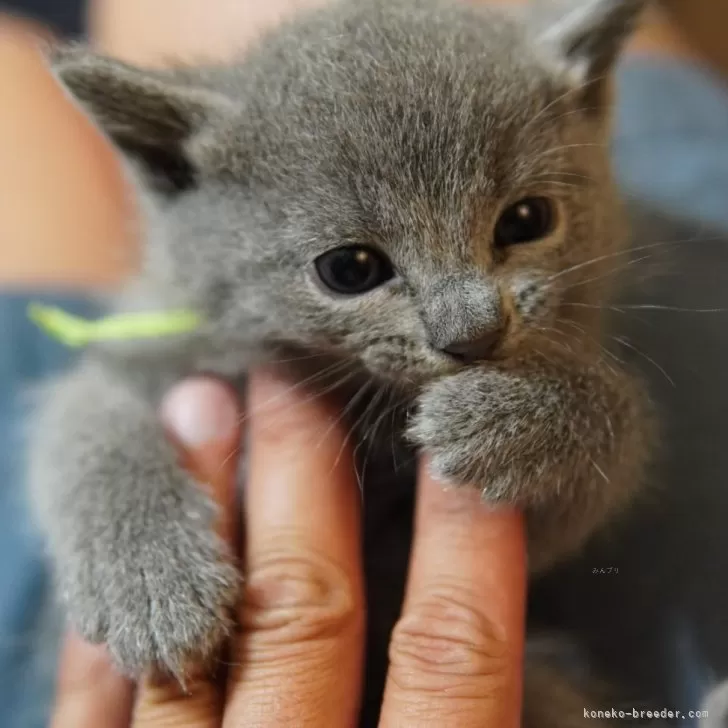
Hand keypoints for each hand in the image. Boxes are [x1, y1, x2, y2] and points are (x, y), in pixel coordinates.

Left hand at [50, 370, 525, 726]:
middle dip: (305, 476)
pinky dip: (108, 627)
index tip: (457, 432)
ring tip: (199, 401)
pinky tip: (122, 535)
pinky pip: (95, 717)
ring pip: (193, 642)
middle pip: (308, 611)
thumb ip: (496, 712)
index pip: (456, 646)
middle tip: (290, 371)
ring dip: (202, 507)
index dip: (468, 535)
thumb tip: (565, 654)